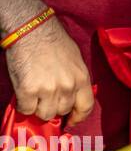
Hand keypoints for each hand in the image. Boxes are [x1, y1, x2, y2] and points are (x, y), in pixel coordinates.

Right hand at [5, 0, 93, 124]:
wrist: (31, 30)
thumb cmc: (52, 41)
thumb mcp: (74, 60)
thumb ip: (74, 78)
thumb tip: (70, 96)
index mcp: (81, 77)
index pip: (86, 106)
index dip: (79, 117)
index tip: (71, 120)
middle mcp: (68, 86)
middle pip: (62, 111)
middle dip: (54, 107)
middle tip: (45, 97)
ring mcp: (48, 89)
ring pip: (45, 114)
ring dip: (38, 107)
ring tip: (34, 94)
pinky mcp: (28, 90)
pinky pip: (26, 109)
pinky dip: (23, 104)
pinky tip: (24, 93)